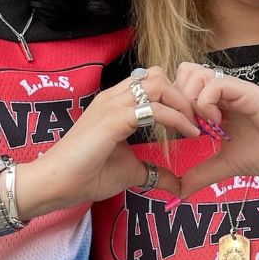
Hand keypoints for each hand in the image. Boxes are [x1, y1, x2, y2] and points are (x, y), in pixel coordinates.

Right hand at [20, 67, 196, 211]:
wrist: (57, 183)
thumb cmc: (87, 175)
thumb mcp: (130, 171)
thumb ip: (153, 172)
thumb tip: (176, 183)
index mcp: (115, 104)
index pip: (152, 82)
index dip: (176, 97)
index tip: (194, 120)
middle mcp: (114, 97)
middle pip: (158, 76)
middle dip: (185, 95)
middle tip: (201, 120)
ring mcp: (113, 105)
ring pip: (158, 84)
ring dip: (184, 102)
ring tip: (196, 124)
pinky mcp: (114, 119)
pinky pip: (155, 109)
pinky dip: (177, 119)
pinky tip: (188, 133)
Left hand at [173, 63, 258, 197]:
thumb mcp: (228, 165)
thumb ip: (203, 173)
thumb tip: (179, 192)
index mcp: (217, 104)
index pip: (181, 87)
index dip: (175, 106)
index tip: (182, 133)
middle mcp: (223, 93)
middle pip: (183, 73)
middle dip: (177, 100)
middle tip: (187, 127)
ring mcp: (234, 90)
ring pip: (194, 74)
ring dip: (190, 100)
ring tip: (202, 126)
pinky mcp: (247, 92)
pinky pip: (215, 84)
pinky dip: (206, 103)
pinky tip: (217, 124)